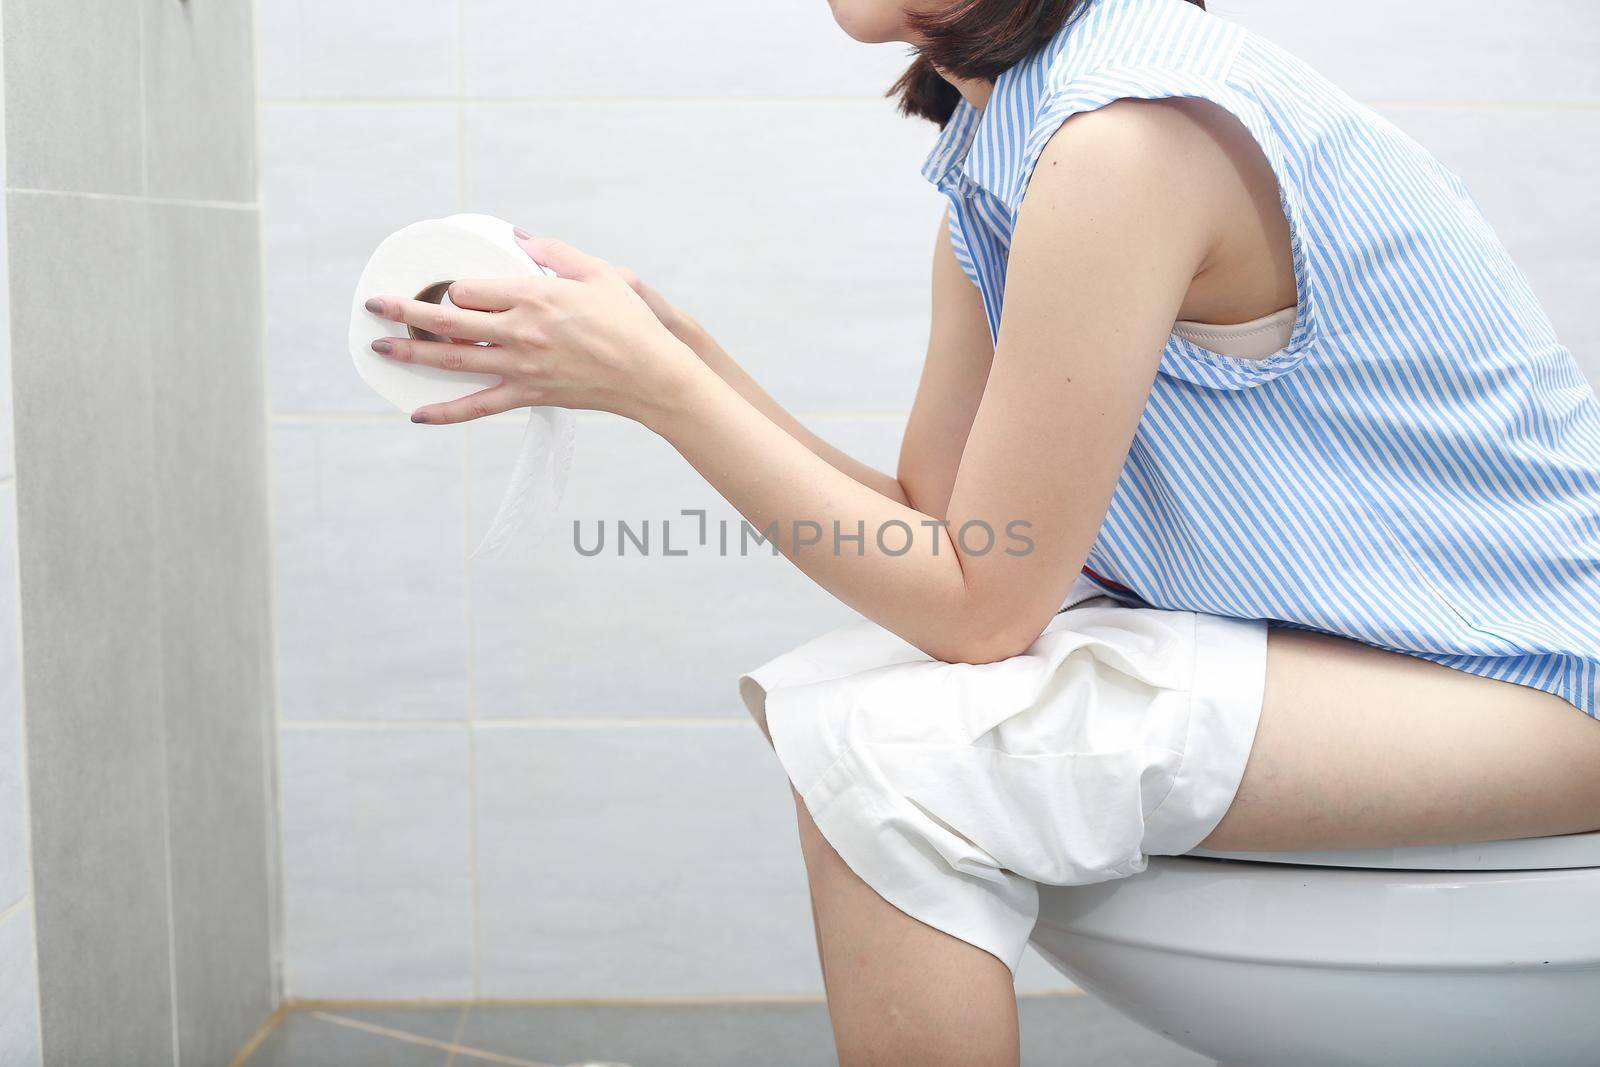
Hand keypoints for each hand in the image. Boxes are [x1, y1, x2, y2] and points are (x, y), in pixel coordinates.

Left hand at [363, 230, 703, 426]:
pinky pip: (478, 407)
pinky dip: (446, 413)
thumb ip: (555, 252)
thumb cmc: (630, 324)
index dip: (455, 287)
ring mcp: (521, 367)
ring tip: (379, 348)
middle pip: (447, 322)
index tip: (455, 288)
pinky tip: (418, 414)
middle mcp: (519, 332)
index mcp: (533, 297)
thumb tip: (519, 238)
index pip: (471, 289)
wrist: (652, 375)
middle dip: (405, 312)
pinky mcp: (529, 395)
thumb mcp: (599, 273)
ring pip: (453, 361)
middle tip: (374, 306)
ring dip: (411, 355)